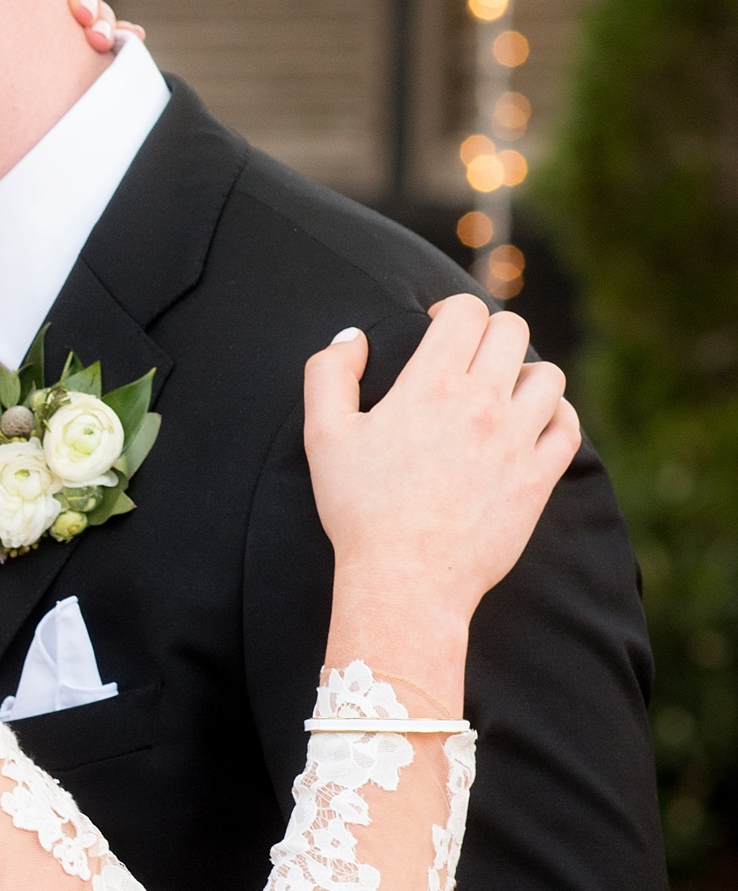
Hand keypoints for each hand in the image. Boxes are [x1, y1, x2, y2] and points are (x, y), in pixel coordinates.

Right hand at [303, 297, 579, 706]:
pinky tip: (532, 424)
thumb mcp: (323, 435)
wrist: (406, 582)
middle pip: (512, 330)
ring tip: (502, 391)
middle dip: (490, 332)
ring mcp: (516, 442)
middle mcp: (481, 405)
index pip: (467, 312)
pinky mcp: (538, 480)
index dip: (453, 309)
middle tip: (469, 356)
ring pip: (549, 376)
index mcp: (430, 385)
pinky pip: (568, 428)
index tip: (438, 326)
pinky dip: (556, 416)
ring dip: (525, 372)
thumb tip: (353, 337)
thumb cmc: (359, 509)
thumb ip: (329, 372)